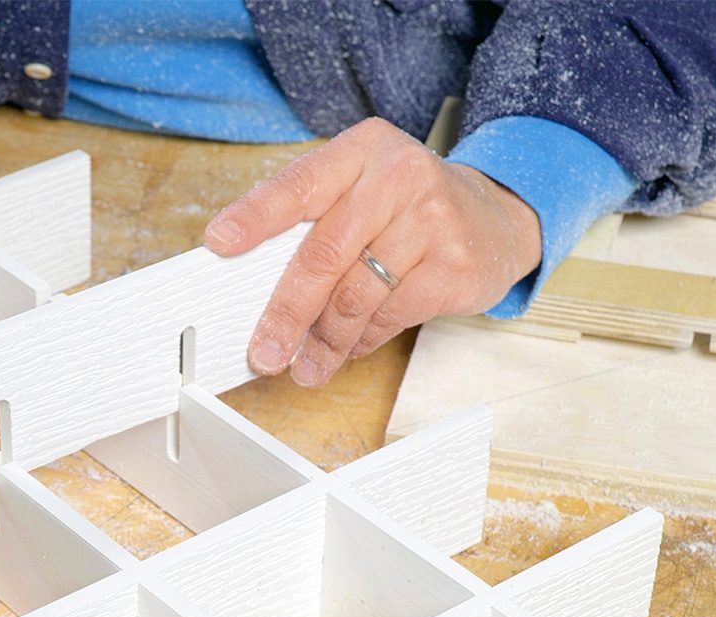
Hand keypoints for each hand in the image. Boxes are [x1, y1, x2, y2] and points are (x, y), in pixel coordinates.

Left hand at [205, 117, 542, 386]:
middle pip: (324, 254)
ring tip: (306, 367)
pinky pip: (390, 316)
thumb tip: (254, 289)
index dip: (256, 217)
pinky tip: (350, 349)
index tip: (220, 243)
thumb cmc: (407, 209)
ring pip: (356, 296)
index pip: (299, 185)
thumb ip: (315, 223)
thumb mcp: (363, 191)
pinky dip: (362, 341)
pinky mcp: (453, 263)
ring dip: (324, 342)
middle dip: (287, 313)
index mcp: (361, 151)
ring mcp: (431, 218)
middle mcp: (398, 176)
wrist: (495, 218)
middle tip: (264, 351)